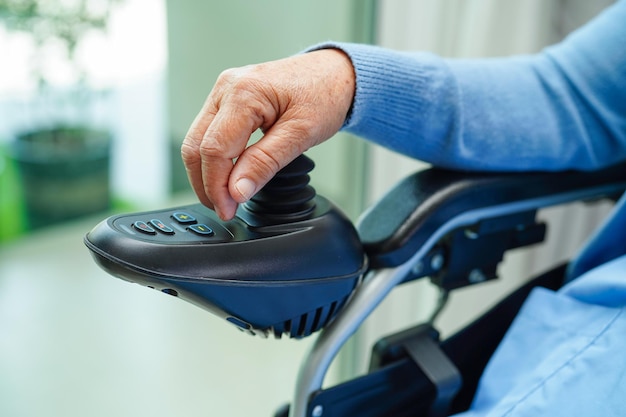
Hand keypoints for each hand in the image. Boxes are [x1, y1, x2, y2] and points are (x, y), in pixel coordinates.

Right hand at [181, 49, 354, 219]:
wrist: (334, 74)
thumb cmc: (324, 95)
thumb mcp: (301, 134)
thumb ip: (266, 163)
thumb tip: (236, 191)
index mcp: (244, 92)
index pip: (215, 149)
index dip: (217, 186)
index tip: (228, 209)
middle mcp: (227, 87)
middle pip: (196, 145)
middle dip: (205, 184)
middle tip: (224, 209)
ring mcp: (224, 91)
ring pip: (196, 140)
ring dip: (206, 173)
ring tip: (225, 197)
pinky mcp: (227, 99)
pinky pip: (208, 132)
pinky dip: (213, 158)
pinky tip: (228, 176)